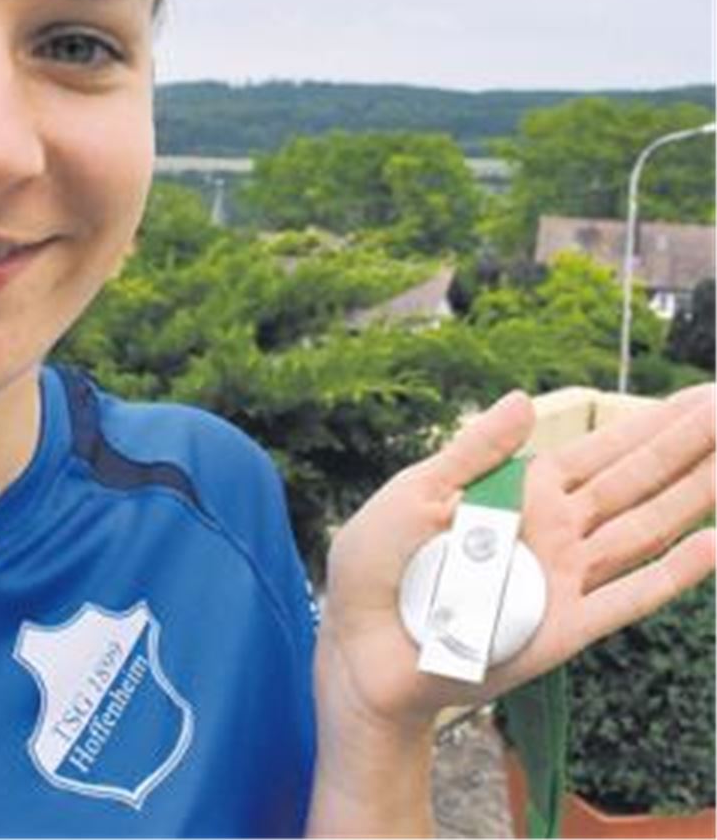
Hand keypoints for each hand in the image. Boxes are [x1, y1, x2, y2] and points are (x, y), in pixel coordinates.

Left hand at [315, 384, 715, 734]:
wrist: (361, 645)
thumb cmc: (379, 563)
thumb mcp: (418, 491)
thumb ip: (476, 452)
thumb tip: (522, 398)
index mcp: (519, 492)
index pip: (601, 451)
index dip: (651, 424)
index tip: (703, 397)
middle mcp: (553, 531)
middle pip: (637, 482)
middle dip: (689, 447)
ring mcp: (564, 579)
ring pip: (645, 529)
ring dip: (694, 496)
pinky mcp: (563, 628)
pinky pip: (627, 596)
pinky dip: (672, 573)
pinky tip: (715, 545)